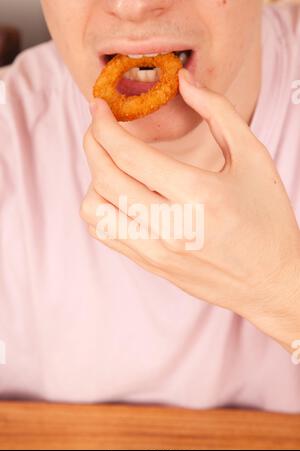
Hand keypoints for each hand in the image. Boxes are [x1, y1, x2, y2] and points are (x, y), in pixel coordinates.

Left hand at [81, 69, 299, 350]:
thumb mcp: (253, 158)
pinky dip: (101, 207)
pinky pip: (105, 233)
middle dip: (92, 142)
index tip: (99, 107)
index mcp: (199, 195)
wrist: (271, 280)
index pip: (130, 155)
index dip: (105, 125)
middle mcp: (172, 227)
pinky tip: (118, 194)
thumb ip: (218, 113)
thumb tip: (184, 82)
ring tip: (112, 164)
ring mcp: (158, 251)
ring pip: (95, 209)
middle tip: (98, 126)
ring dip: (94, 178)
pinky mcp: (152, 265)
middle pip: (105, 178)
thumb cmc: (268, 219)